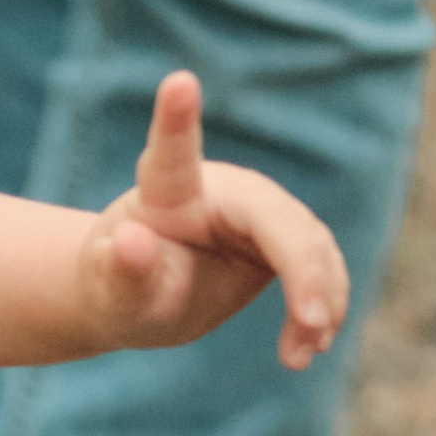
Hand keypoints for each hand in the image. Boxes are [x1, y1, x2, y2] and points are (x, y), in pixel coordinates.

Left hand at [80, 75, 349, 370]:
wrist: (145, 292)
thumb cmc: (120, 288)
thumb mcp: (113, 293)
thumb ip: (120, 270)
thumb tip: (130, 242)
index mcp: (168, 189)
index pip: (173, 152)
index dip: (178, 118)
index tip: (177, 82)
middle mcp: (224, 189)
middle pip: (279, 218)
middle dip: (304, 270)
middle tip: (311, 324)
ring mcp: (262, 211)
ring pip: (312, 246)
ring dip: (321, 299)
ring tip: (302, 353)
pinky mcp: (286, 237)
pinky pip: (320, 268)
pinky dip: (322, 308)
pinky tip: (308, 348)